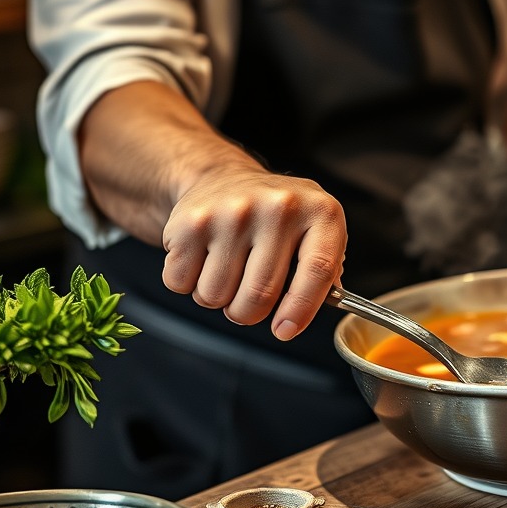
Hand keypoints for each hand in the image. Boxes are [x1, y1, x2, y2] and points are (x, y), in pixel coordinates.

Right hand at [160, 160, 346, 339]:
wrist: (223, 176)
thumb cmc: (276, 215)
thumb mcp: (316, 229)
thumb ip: (325, 272)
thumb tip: (305, 314)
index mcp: (319, 212)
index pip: (317, 271)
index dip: (301, 310)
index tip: (285, 331)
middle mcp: (278, 207)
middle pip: (260, 295)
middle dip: (249, 313)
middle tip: (247, 302)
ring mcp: (233, 212)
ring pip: (216, 295)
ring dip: (217, 298)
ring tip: (226, 270)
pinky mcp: (191, 222)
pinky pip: (181, 283)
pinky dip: (187, 284)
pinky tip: (202, 258)